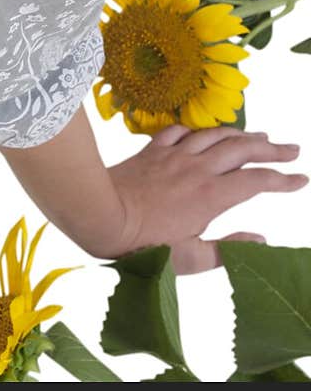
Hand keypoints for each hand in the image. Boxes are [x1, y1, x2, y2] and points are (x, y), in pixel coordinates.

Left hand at [104, 123, 307, 274]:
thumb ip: (229, 252)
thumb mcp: (190, 260)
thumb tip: (262, 241)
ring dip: (240, 133)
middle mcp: (197, 168)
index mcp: (211, 196)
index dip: (282, 180)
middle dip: (271, 149)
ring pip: (214, 135)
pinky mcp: (152, 150)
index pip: (257, 181)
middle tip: (292, 150)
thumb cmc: (144, 244)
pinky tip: (203, 132)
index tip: (301, 179)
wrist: (101, 214)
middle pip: (242, 150)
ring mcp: (174, 155)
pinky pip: (179, 131)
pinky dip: (198, 130)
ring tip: (258, 135)